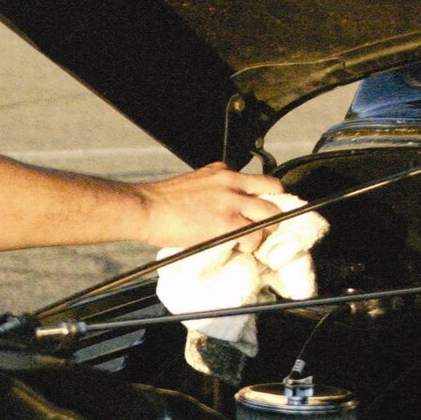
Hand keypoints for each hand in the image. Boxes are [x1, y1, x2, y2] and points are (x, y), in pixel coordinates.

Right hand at [139, 162, 285, 253]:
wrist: (146, 208)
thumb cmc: (161, 201)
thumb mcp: (193, 182)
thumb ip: (213, 188)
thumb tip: (220, 207)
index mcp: (222, 171)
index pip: (257, 180)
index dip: (262, 196)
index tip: (259, 208)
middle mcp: (232, 182)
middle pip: (274, 190)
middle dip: (273, 209)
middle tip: (265, 225)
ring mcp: (232, 201)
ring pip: (271, 215)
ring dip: (266, 229)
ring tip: (253, 240)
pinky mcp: (227, 223)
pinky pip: (253, 236)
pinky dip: (250, 245)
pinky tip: (239, 248)